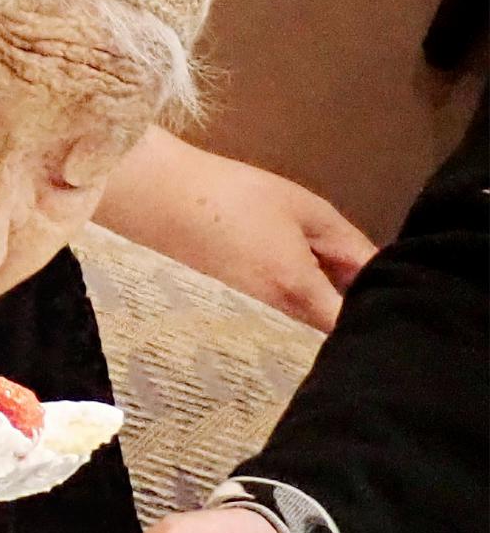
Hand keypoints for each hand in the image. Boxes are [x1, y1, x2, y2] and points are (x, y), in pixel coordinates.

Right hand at [96, 127, 376, 330]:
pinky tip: (276, 274)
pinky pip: (269, 325)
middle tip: (341, 273)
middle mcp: (271, 319)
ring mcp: (244, 324)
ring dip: (313, 307)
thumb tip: (377, 272)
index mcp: (296, 291)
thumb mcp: (303, 208)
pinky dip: (283, 307)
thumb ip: (348, 244)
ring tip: (307, 268)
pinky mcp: (224, 320)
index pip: (350, 329)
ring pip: (296, 332)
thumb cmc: (231, 196)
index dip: (371, 316)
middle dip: (342, 312)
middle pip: (324, 337)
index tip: (376, 292)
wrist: (155, 199)